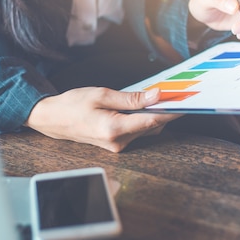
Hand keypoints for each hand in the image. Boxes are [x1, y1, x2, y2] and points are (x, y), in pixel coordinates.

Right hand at [25, 87, 181, 151]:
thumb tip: (156, 96)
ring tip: (156, 96)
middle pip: (152, 126)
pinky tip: (141, 106)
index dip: (172, 111)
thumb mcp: (102, 95)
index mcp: (114, 129)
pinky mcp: (116, 144)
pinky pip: (137, 131)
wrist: (52, 119)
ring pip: (146, 129)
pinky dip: (142, 119)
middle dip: (164, 110)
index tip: (187, 102)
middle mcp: (118, 142)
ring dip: (153, 114)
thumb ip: (131, 98)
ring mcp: (117, 146)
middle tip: (174, 93)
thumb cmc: (72, 104)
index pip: (152, 121)